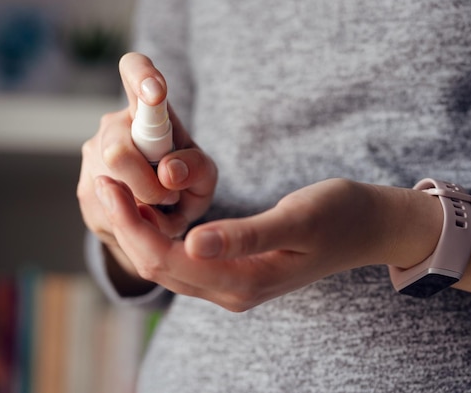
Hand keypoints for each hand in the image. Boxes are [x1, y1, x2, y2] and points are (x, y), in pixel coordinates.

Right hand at [77, 53, 216, 279]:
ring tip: (158, 207)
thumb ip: (197, 169)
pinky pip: (109, 212)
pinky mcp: (86, 188)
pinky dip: (134, 222)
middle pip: (117, 152)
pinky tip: (143, 215)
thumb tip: (168, 171)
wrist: (160, 213)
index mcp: (149, 110)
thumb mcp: (205, 176)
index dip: (142, 76)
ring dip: (144, 207)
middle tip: (169, 197)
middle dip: (148, 186)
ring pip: (113, 189)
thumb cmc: (186, 182)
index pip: (135, 73)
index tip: (156, 91)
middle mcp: (114, 126)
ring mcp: (93, 156)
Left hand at [93, 176, 442, 310]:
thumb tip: (192, 243)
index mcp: (243, 281)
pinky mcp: (234, 270)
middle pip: (159, 266)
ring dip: (138, 230)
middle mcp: (231, 290)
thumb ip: (245, 235)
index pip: (168, 260)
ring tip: (117, 190)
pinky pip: (183, 258)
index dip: (131, 225)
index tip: (108, 185)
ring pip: (167, 264)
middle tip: (102, 181)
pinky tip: (151, 207)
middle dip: (125, 226)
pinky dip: (159, 234)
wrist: (368, 227)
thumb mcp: (297, 219)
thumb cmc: (338, 215)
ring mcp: (232, 284)